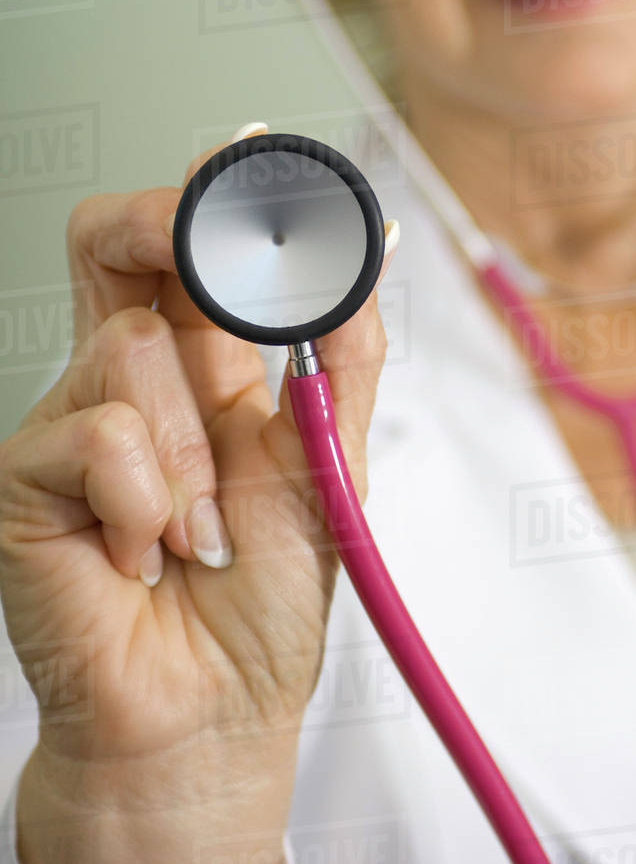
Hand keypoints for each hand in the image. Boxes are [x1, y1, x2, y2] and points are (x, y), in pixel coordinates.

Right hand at [0, 122, 397, 863]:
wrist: (212, 712)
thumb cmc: (266, 598)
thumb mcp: (328, 460)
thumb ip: (346, 353)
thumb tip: (373, 246)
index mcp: (203, 363)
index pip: (192, 243)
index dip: (219, 187)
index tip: (264, 151)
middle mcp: (130, 376)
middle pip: (111, 236)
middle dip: (168, 225)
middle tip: (214, 258)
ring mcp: (72, 420)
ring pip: (129, 345)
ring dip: (193, 448)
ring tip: (205, 530)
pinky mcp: (28, 476)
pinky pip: (96, 433)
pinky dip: (150, 502)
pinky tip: (148, 555)